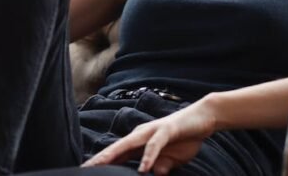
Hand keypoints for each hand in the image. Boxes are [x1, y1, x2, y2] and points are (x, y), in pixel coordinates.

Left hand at [82, 99, 219, 174]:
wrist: (203, 117)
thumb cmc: (185, 137)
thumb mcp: (172, 158)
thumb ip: (161, 165)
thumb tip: (154, 173)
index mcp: (140, 141)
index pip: (116, 154)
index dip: (101, 162)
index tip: (86, 170)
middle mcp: (141, 134)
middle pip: (116, 148)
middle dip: (99, 158)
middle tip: (84, 168)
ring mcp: (152, 131)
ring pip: (128, 144)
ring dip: (114, 155)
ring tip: (100, 166)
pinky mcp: (166, 130)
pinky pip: (154, 145)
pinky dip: (148, 157)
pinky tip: (143, 168)